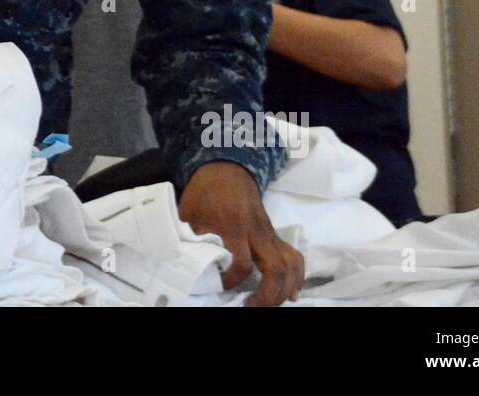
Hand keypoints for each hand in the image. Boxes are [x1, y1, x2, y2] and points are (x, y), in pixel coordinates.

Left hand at [178, 161, 304, 305]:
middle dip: (268, 295)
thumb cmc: (204, 194)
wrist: (225, 169)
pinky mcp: (274, 235)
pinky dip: (297, 277)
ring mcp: (269, 234)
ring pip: (290, 264)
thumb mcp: (189, 215)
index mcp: (233, 227)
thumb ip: (188, 240)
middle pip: (274, 269)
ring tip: (270, 305)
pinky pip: (294, 257)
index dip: (231, 282)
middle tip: (251, 308)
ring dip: (285, 289)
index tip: (218, 289)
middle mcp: (256, 232)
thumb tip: (181, 268)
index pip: (241, 264)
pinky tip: (291, 294)